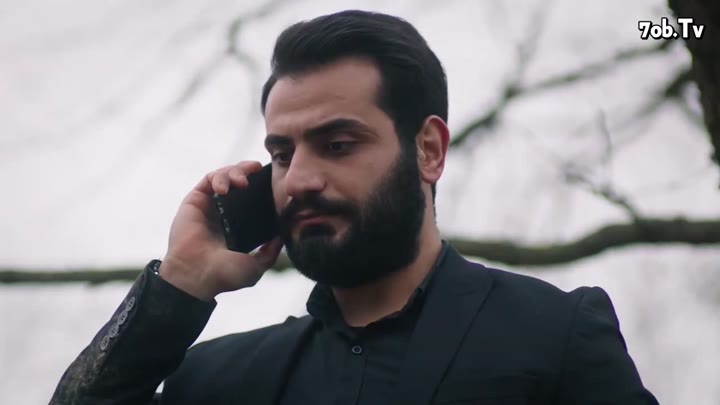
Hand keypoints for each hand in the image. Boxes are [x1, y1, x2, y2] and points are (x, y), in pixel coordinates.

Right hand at [159, 161, 282, 300]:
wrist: (197, 276)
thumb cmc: (223, 275)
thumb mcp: (256, 266)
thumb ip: (270, 252)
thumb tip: (282, 237)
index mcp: (236, 225)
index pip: (249, 197)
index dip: (259, 184)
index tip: (271, 179)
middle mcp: (222, 213)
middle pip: (237, 181)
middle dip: (247, 171)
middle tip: (256, 170)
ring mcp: (208, 206)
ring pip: (223, 176)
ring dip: (234, 171)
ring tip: (241, 182)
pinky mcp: (194, 201)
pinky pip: (208, 179)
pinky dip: (218, 177)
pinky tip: (225, 188)